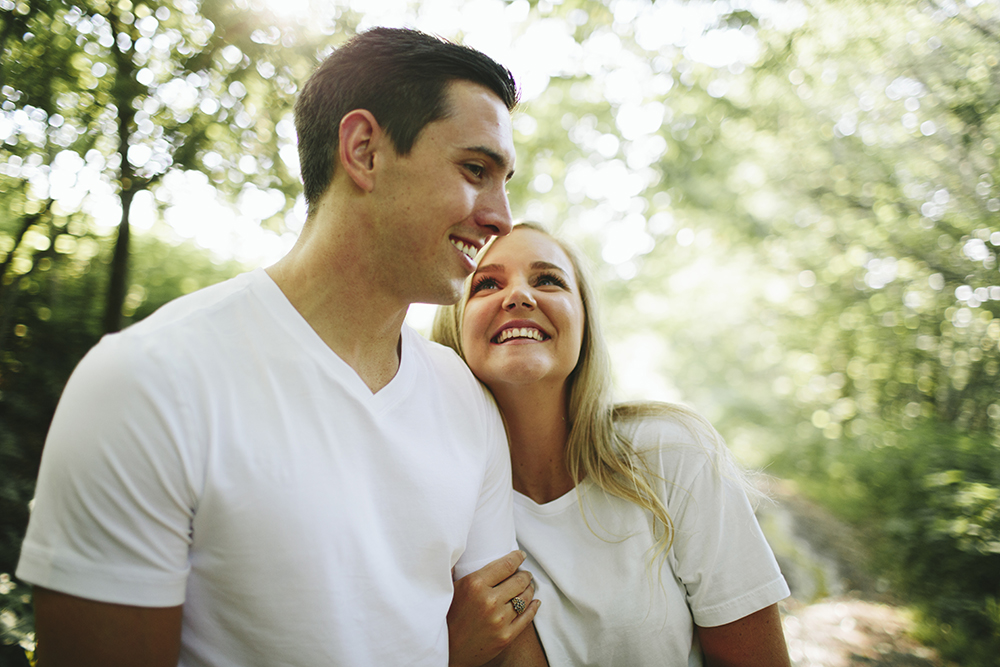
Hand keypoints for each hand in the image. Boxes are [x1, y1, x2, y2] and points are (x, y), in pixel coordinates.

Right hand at [448, 550, 540, 666]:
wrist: (445, 651)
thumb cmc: (445, 618)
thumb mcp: (447, 589)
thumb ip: (455, 569)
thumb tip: (457, 548)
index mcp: (474, 585)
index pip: (506, 565)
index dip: (517, 557)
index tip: (521, 555)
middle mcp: (489, 601)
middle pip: (518, 580)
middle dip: (525, 574)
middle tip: (525, 573)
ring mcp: (499, 620)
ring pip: (524, 598)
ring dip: (529, 589)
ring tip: (528, 586)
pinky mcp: (506, 637)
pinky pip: (526, 618)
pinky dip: (533, 607)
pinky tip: (535, 602)